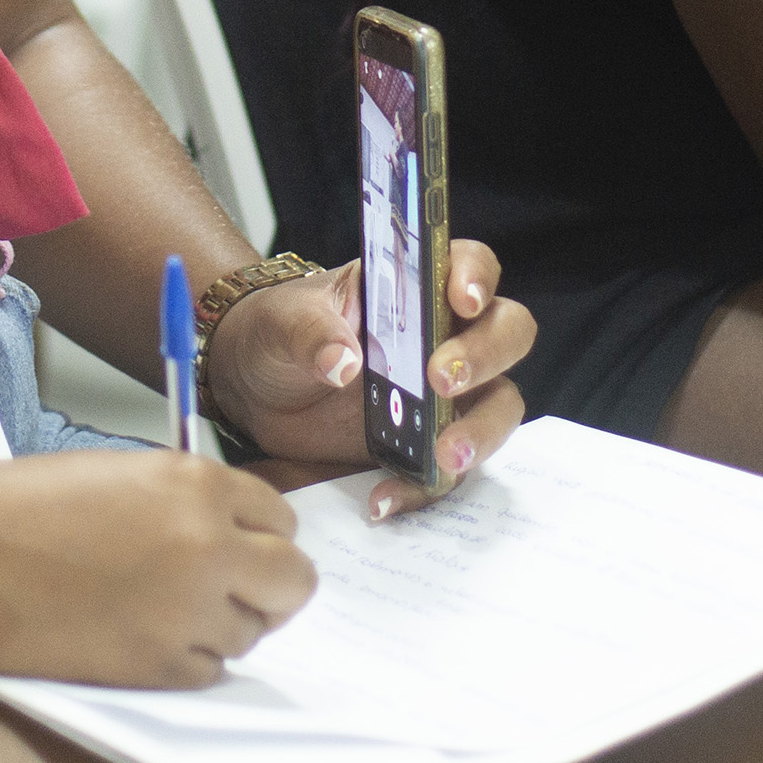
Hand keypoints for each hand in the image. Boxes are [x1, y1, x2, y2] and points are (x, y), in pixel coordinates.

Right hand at [0, 448, 313, 686]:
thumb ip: (187, 500)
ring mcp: (188, 612)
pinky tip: (141, 633)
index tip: (242, 544)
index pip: (280, 517)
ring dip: (222, 622)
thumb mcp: (122, 473)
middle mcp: (208, 547)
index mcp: (197, 484)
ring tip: (162, 606)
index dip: (260, 532)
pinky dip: (187, 657)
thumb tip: (228, 533)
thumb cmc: (21, 504)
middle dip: (269, 584)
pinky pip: (209, 670)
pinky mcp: (159, 667)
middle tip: (230, 585)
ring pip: (252, 631)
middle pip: (293, 580)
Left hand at [205, 243, 536, 518]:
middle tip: (440, 381)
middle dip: (485, 357)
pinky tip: (384, 497)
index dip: (476, 278)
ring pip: (497, 406)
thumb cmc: (281, 329)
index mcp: (416, 287)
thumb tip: (342, 362)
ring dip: (481, 431)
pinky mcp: (427, 444)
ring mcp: (444, 395)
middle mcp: (446, 336)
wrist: (257, 383)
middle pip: (505, 335)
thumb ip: (310, 332)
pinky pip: (447, 470)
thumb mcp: (284, 321)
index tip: (461, 301)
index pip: (471, 265)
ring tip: (445, 454)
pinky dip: (423, 486)